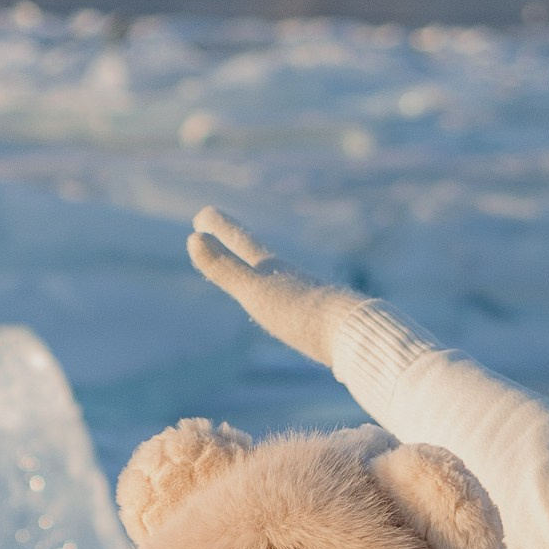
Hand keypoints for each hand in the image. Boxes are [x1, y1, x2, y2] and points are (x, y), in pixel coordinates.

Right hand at [187, 207, 351, 369]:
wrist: (355, 334)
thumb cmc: (300, 313)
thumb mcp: (255, 292)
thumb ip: (225, 269)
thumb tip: (193, 237)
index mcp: (272, 268)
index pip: (240, 241)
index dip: (220, 227)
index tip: (203, 213)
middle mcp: (291, 276)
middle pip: (259, 256)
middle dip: (239, 245)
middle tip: (224, 232)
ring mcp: (309, 296)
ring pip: (280, 278)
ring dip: (264, 273)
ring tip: (257, 272)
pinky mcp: (323, 320)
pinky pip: (297, 304)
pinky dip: (285, 300)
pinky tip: (294, 312)